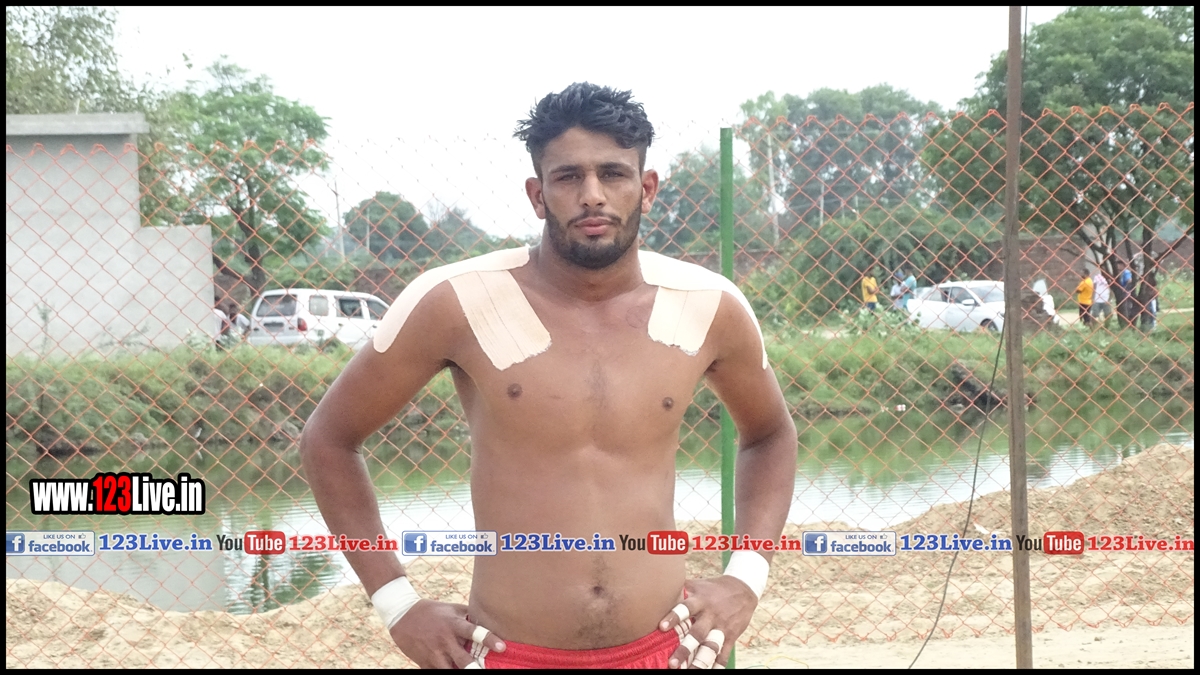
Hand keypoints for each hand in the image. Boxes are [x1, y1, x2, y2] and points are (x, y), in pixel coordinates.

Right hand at [388, 599, 505, 668]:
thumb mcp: (452, 608)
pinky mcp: (424, 663)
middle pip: (463, 659)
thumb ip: (470, 616)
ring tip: (472, 672)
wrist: (401, 615)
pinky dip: (445, 673)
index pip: (474, 632)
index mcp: (454, 624)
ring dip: (460, 673)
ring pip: (449, 671)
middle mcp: (445, 640)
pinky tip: (453, 671)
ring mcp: (434, 654)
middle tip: (485, 670)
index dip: (488, 639)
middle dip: (474, 668)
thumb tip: (491, 619)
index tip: (502, 647)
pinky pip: (437, 673)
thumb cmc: (433, 610)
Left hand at [658, 576, 757, 668]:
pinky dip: (718, 665)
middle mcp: (710, 615)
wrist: (743, 589)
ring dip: (700, 662)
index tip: (661, 627)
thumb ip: (679, 589)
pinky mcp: (731, 636)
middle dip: (685, 649)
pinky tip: (711, 672)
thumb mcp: (697, 585)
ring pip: (711, 647)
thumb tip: (655, 588)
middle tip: (672, 663)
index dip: (674, 616)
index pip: (685, 608)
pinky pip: (724, 654)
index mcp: (700, 600)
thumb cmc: (712, 588)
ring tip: (689, 672)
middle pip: (697, 633)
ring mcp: (721, 627)